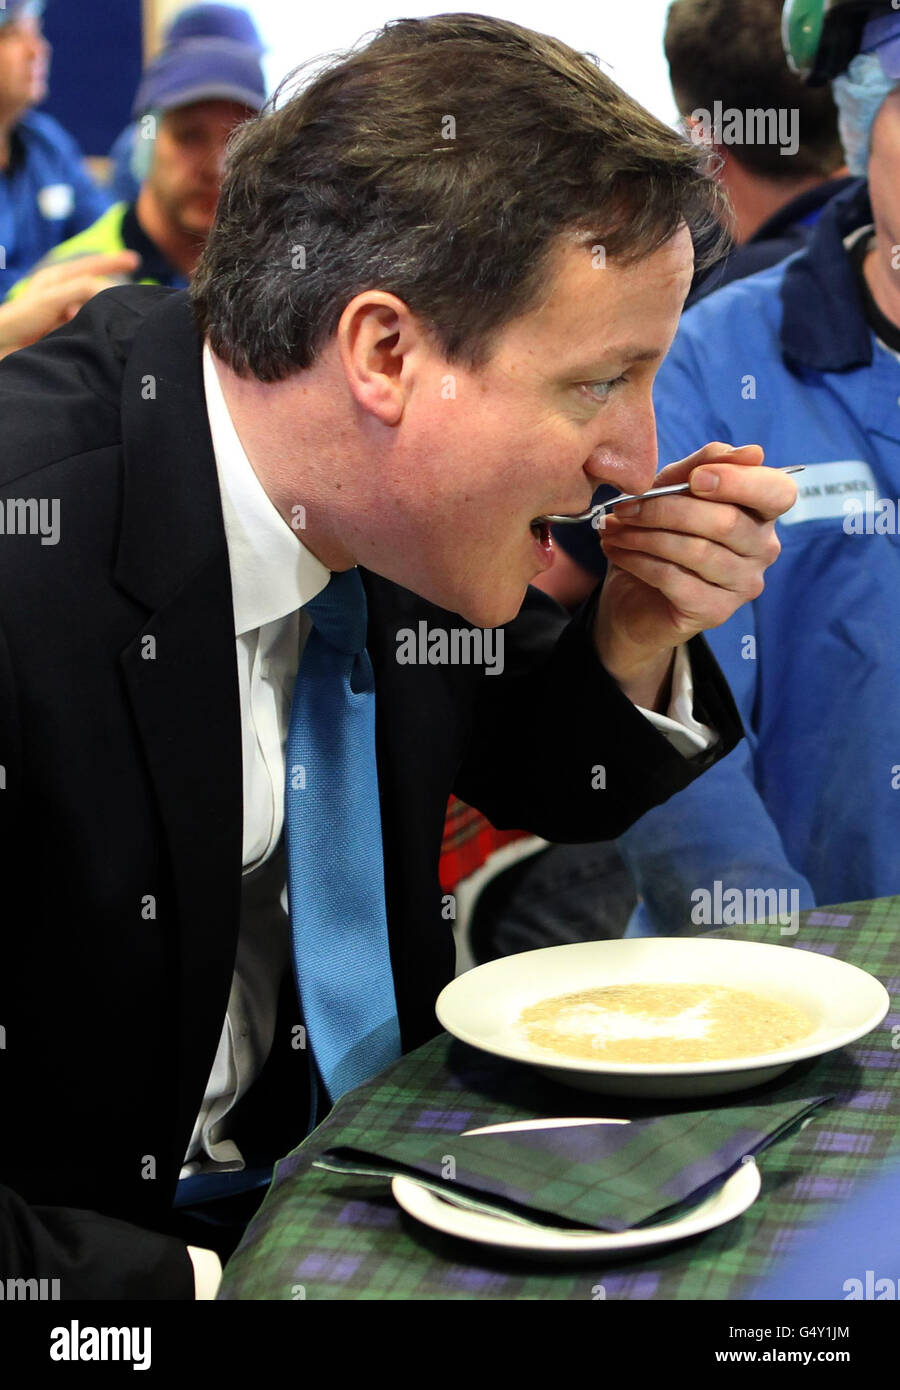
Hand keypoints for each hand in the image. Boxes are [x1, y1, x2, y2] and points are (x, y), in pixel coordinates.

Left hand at [0, 250, 140, 357]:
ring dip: (104, 315)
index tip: (135, 260)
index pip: (91, 265)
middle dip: (113, 295)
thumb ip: (81, 289)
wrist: (5, 346)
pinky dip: (97, 329)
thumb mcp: (52, 297)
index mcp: (58, 278)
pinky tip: (102, 337)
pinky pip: (90, 325)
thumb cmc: (21, 318)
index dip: (113, 261)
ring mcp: (66, 314)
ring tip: (111, 323)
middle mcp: (63, 294)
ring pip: (94, 309)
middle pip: (96, 289)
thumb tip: (108, 290)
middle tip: (133, 301)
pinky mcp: (68, 332)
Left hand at [592, 442, 795, 708]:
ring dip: (645, 535)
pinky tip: (616, 552)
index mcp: (762, 512)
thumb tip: (750, 451)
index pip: (778, 492)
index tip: (695, 478)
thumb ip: (701, 466)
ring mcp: (744, 584)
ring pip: (697, 551)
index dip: (739, 482)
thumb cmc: (660, 535)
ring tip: (612, 529)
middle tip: (624, 507)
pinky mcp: (716, 612)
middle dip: (666, 509)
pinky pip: (675, 579)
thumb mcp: (672, 491)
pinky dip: (639, 561)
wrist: (633, 597)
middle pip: (726, 521)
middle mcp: (764, 549)